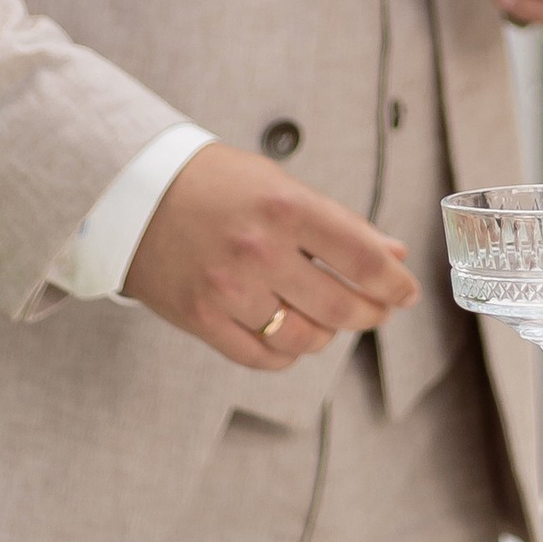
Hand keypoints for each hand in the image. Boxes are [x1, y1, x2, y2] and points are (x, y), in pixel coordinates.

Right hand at [122, 141, 418, 371]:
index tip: (408, 292)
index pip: (362, 258)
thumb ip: (339, 224)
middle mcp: (260, 251)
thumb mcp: (281, 187)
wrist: (134, 195)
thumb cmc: (217, 185)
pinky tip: (291, 334)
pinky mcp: (202, 319)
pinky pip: (263, 357)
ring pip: (305, 338)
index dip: (395, 283)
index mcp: (286, 207)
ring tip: (328, 318)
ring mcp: (229, 290)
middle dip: (371, 313)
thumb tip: (393, 255)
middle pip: (340, 306)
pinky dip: (287, 351)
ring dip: (327, 334)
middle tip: (378, 310)